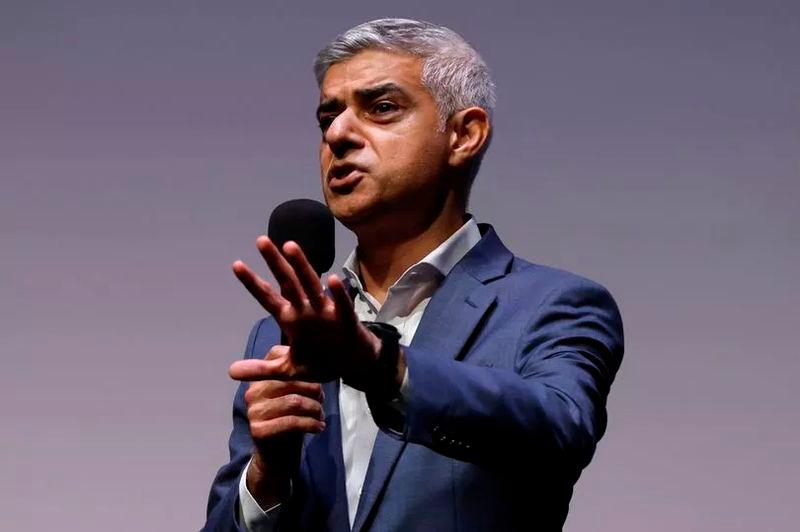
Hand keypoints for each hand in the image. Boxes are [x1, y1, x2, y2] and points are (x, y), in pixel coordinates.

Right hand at [229, 345, 324, 507]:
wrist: (276, 459)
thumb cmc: (288, 421)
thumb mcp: (292, 395)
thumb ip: (297, 377)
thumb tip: (319, 359)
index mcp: (258, 379)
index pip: (279, 358)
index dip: (302, 366)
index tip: (317, 379)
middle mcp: (252, 393)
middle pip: (290, 380)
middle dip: (313, 390)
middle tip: (322, 401)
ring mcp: (253, 412)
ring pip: (294, 401)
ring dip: (315, 409)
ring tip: (320, 415)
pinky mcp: (259, 430)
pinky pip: (292, 422)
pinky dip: (311, 424)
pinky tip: (319, 427)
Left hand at [231, 236, 380, 382]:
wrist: (353, 364)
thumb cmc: (321, 360)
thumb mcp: (288, 369)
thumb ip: (261, 369)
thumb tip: (230, 372)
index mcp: (290, 319)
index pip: (267, 297)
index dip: (252, 283)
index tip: (236, 265)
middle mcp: (305, 310)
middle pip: (287, 282)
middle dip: (275, 263)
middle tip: (261, 241)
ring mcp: (325, 312)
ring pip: (311, 285)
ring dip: (302, 267)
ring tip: (290, 247)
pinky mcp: (345, 320)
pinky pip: (342, 305)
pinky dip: (338, 293)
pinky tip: (334, 279)